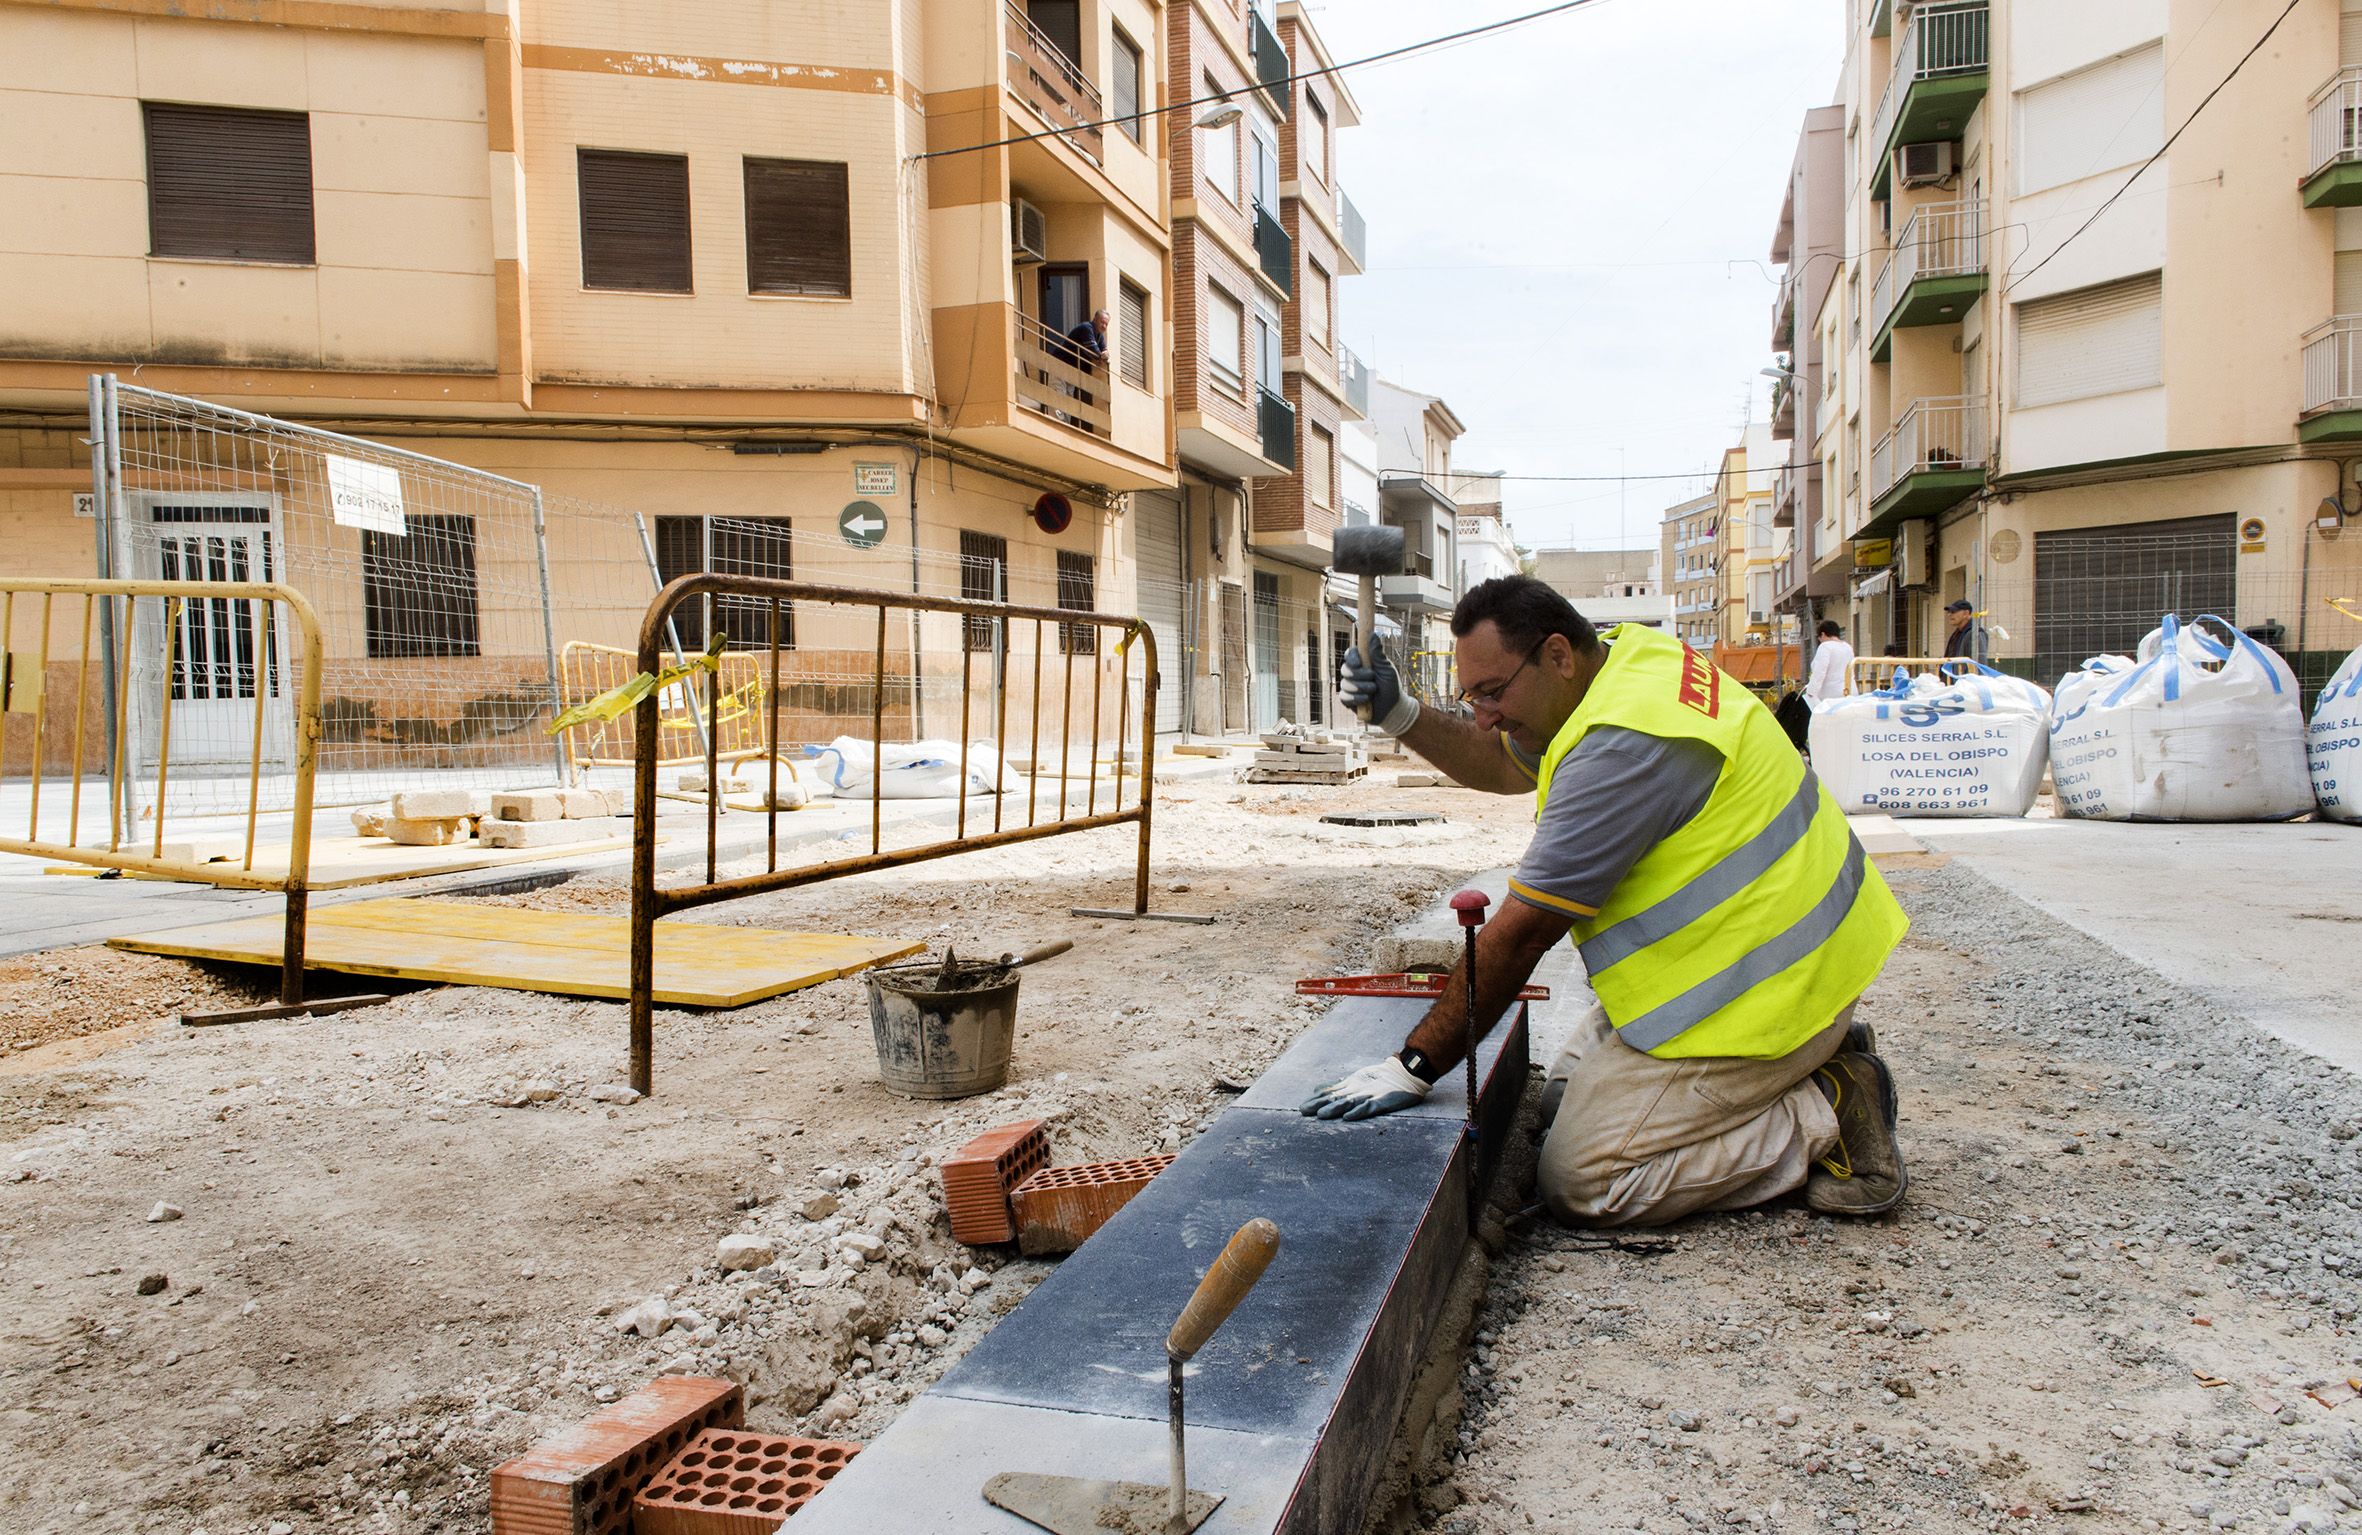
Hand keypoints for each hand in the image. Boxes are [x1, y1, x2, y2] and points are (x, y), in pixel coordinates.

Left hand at [1301, 1056, 1429, 1120]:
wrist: (1405, 1072)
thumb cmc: (1380, 1077)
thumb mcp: (1356, 1079)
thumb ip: (1337, 1086)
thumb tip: (1317, 1089)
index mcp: (1350, 1085)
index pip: (1330, 1093)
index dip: (1316, 1100)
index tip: (1302, 1108)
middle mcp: (1357, 1090)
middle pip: (1335, 1098)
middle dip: (1319, 1105)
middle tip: (1303, 1111)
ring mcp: (1369, 1095)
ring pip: (1349, 1103)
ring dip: (1335, 1109)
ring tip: (1321, 1115)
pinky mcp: (1382, 1101)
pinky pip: (1369, 1107)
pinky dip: (1358, 1112)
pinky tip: (1348, 1117)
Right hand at [1339, 641, 1420, 736]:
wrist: (1393, 709)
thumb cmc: (1391, 687)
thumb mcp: (1386, 669)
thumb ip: (1378, 654)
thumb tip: (1373, 634)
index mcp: (1363, 664)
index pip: (1350, 654)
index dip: (1351, 657)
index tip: (1359, 663)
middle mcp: (1354, 674)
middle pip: (1345, 668)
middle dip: (1359, 675)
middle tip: (1372, 678)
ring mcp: (1350, 687)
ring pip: (1344, 683)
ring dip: (1360, 687)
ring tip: (1373, 691)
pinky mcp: (1348, 700)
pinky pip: (1344, 697)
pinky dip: (1356, 698)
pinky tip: (1366, 700)